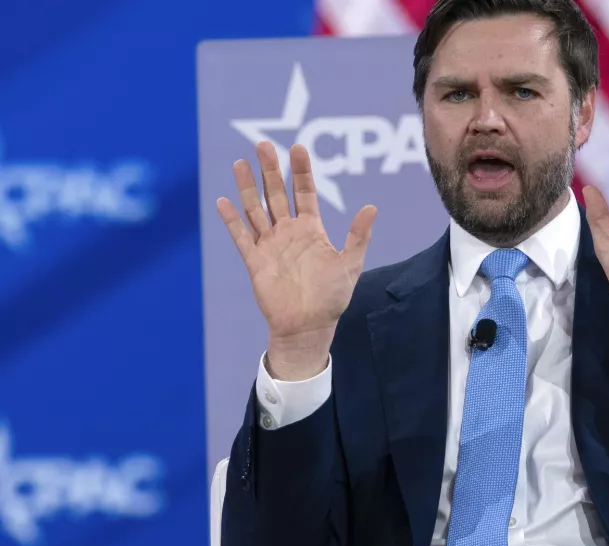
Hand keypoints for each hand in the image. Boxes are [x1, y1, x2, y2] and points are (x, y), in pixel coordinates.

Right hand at [217, 141, 376, 379]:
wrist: (308, 326)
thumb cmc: (332, 298)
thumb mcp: (350, 264)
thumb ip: (358, 236)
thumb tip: (371, 207)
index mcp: (311, 229)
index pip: (304, 192)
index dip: (301, 170)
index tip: (297, 147)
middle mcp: (288, 232)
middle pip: (276, 193)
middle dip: (270, 169)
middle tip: (262, 144)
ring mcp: (269, 245)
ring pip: (255, 209)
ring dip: (247, 187)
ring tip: (240, 163)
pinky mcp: (254, 261)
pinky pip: (241, 236)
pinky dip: (232, 220)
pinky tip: (223, 201)